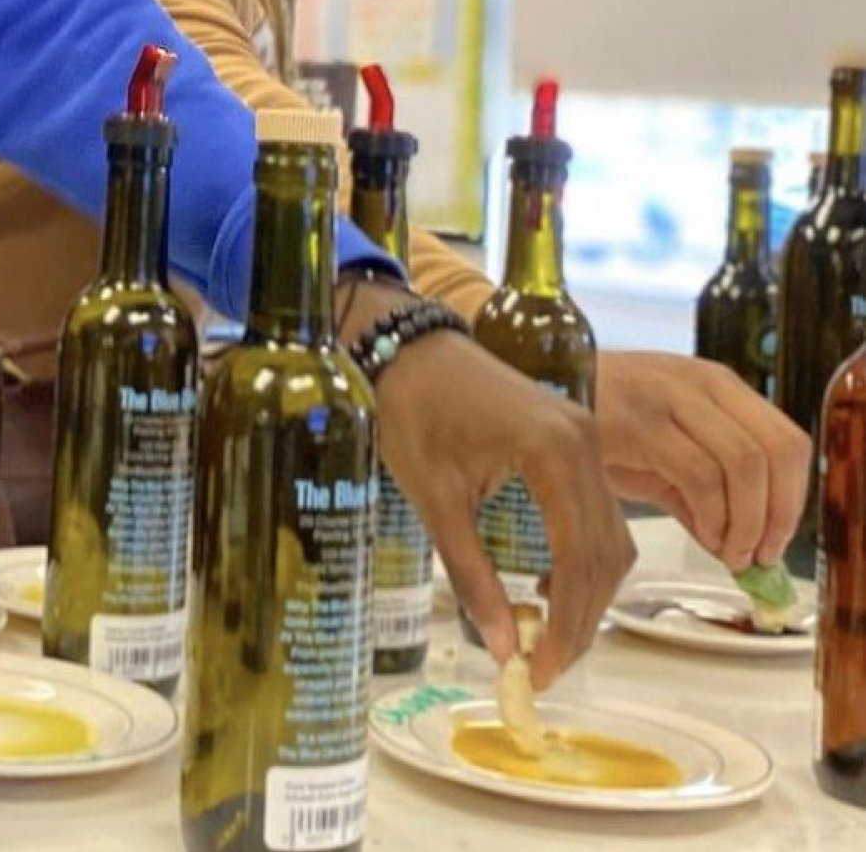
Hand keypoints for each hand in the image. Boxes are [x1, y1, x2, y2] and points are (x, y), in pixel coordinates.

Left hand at [356, 292, 634, 687]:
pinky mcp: (574, 439)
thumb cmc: (411, 410)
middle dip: (581, 618)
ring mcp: (586, 437)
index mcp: (554, 450)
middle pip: (605, 553)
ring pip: (610, 537)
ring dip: (588, 593)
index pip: (579, 557)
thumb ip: (470, 573)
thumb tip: (502, 648)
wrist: (407, 346)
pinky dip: (584, 558)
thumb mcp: (433, 496)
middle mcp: (585, 442)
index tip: (540, 670)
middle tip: (545, 667)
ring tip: (548, 637)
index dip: (565, 623)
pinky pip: (597, 513)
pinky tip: (550, 586)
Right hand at [594, 351, 809, 569]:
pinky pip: (701, 476)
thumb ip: (704, 491)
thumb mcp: (662, 447)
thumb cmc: (597, 420)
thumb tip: (742, 550)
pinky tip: (698, 533)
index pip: (786, 439)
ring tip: (726, 549)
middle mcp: (701, 382)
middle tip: (757, 553)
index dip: (794, 498)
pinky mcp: (640, 420)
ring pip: (746, 463)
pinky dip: (712, 516)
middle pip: (777, 450)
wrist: (532, 387)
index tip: (776, 541)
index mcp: (716, 384)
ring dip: (746, 522)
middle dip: (778, 514)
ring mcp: (670, 395)